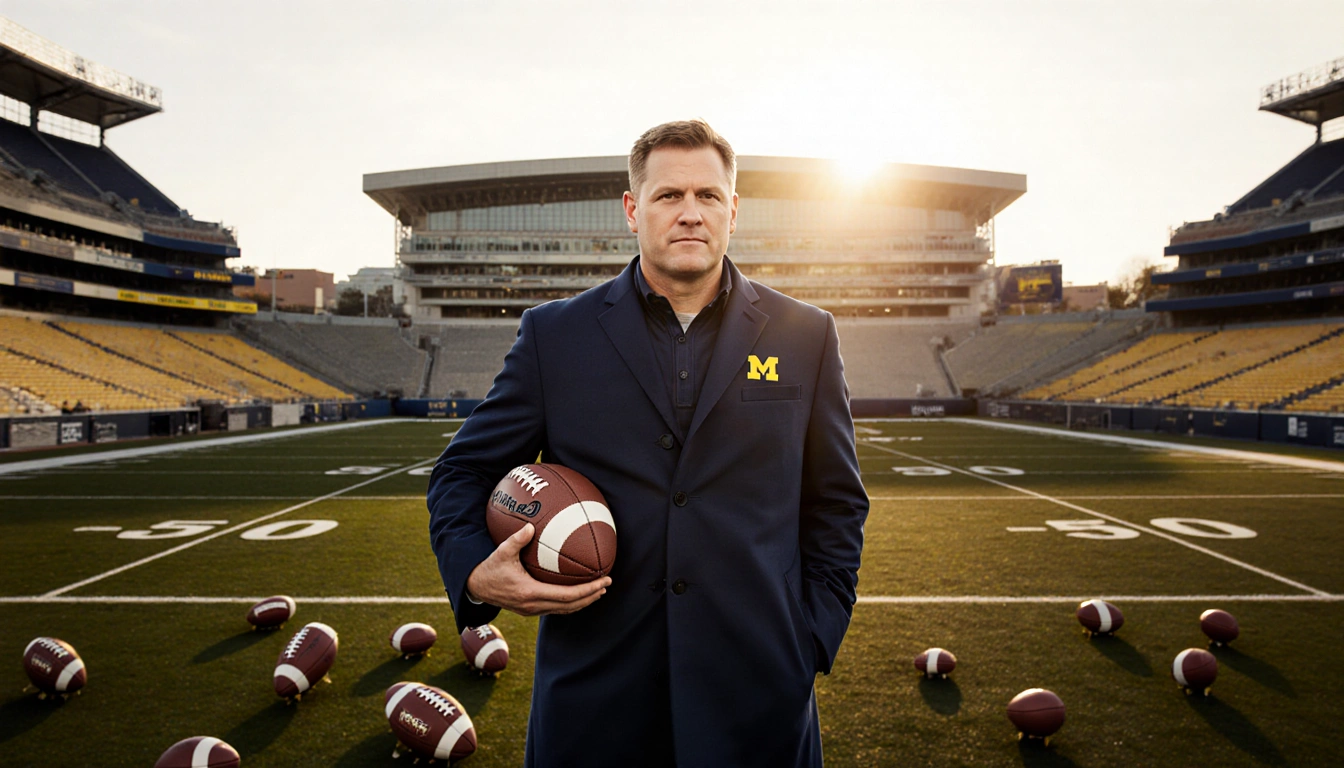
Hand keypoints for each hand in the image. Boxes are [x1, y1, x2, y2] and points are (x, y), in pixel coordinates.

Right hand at [466, 523, 610, 615]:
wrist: (476, 587)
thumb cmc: (490, 568)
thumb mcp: (501, 552)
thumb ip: (516, 539)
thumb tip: (530, 526)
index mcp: (530, 593)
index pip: (567, 595)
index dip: (588, 590)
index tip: (604, 581)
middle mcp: (533, 605)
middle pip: (570, 606)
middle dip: (591, 596)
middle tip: (607, 585)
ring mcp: (532, 610)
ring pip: (564, 610)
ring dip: (583, 602)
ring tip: (598, 591)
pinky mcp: (530, 610)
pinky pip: (556, 608)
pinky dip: (571, 602)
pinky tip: (578, 593)